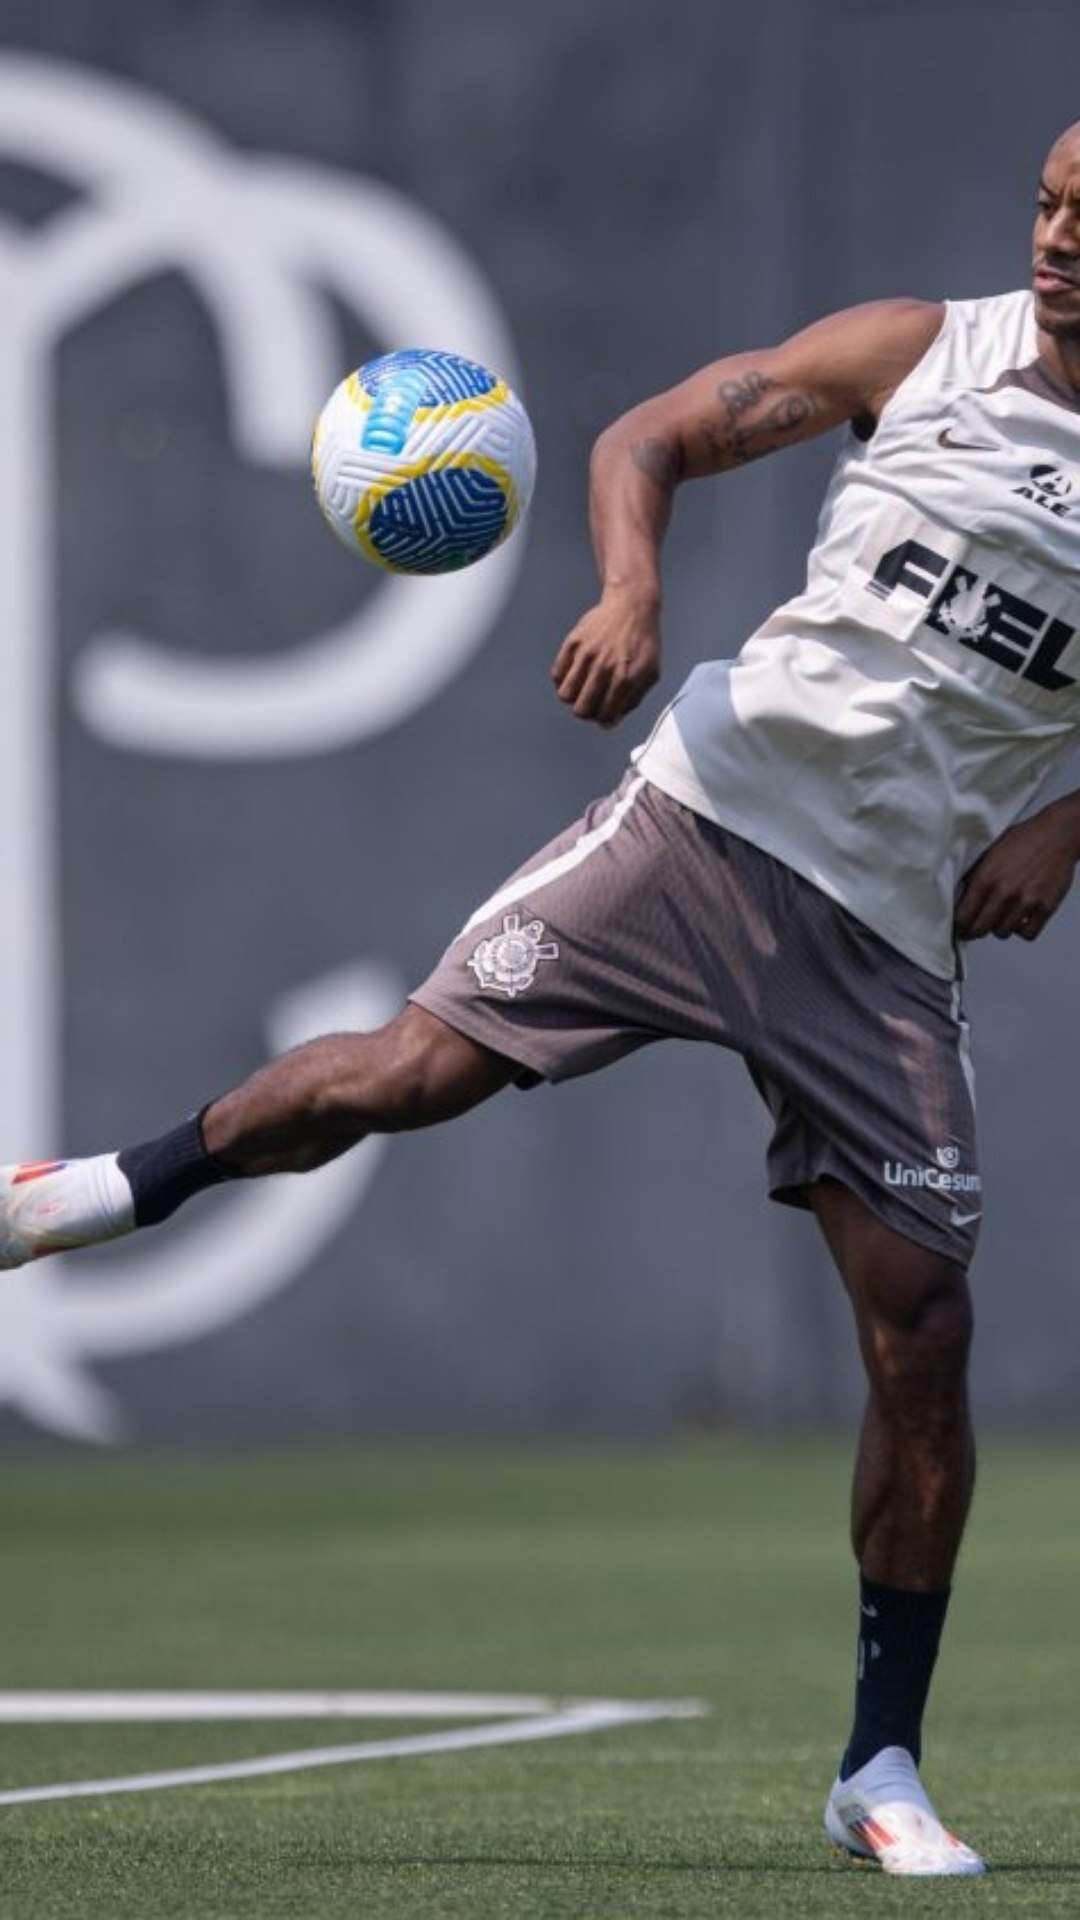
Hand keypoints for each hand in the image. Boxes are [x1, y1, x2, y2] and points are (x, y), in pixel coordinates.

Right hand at [550, 589, 660, 726]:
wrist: (632, 607)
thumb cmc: (643, 642)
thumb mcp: (650, 673)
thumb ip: (633, 699)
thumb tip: (613, 719)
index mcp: (625, 678)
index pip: (604, 716)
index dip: (603, 721)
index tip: (604, 715)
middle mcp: (604, 668)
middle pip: (581, 710)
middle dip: (586, 712)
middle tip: (592, 703)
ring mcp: (586, 654)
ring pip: (565, 694)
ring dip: (573, 698)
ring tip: (582, 690)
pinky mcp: (573, 643)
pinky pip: (557, 674)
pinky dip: (563, 680)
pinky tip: (575, 675)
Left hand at [954, 810, 1078, 943]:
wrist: (1057, 835)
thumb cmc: (1024, 840)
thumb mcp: (989, 852)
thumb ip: (974, 876)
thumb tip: (960, 897)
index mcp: (985, 878)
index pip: (963, 916)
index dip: (960, 926)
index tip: (961, 928)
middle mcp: (1004, 892)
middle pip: (980, 929)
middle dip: (975, 931)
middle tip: (977, 928)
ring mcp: (1026, 901)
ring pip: (1003, 933)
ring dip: (1000, 928)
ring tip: (1002, 918)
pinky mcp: (1045, 907)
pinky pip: (1028, 934)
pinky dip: (1023, 930)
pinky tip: (1021, 920)